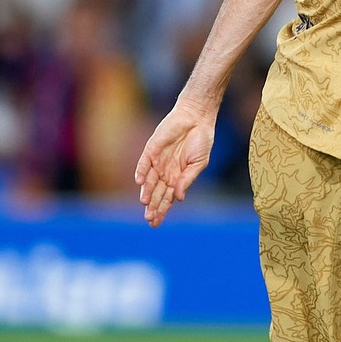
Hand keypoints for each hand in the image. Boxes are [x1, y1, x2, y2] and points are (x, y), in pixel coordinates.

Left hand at [134, 100, 216, 226]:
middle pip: (156, 193)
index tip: (155, 223)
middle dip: (153, 206)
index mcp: (177, 178)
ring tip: (145, 204)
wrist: (197, 118)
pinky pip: (144, 163)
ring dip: (146, 192)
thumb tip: (178, 198)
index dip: (161, 210)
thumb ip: (187, 180)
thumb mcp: (198, 164)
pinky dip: (141, 172)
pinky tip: (140, 182)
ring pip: (148, 181)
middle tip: (149, 219)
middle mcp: (165, 172)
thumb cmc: (201, 141)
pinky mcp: (151, 149)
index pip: (166, 198)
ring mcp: (157, 161)